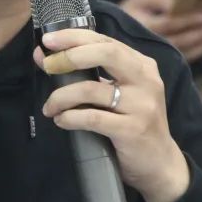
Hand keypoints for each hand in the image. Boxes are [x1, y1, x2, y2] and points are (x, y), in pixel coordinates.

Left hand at [35, 29, 189, 201]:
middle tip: (48, 66)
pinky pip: (93, 118)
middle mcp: (146, 80)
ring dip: (61, 96)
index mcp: (142, 65)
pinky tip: (61, 120)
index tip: (47, 40)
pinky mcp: (134, 130)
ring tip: (50, 107)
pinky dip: (70, 118)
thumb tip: (42, 55)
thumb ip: (85, 72)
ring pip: (91, 89)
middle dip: (70, 55)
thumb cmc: (132, 122)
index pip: (105, 40)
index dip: (74, 37)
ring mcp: (142, 105)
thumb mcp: (116, 92)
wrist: (160, 163)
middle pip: (106, 53)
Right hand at [119, 0, 201, 62]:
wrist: (116, 37)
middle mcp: (149, 44)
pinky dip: (200, 50)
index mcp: (142, 26)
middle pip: (179, 40)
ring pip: (184, 52)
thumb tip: (176, 4)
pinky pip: (185, 58)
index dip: (186, 20)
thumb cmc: (131, 12)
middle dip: (200, 33)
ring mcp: (157, 55)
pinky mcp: (163, 62)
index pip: (167, 24)